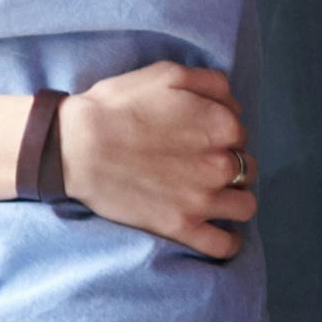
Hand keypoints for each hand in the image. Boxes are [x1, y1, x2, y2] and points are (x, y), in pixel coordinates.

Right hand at [59, 60, 255, 255]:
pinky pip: (223, 246)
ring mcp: (203, 200)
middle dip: (229, 165)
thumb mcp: (168, 74)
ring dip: (234, 199)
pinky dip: (228, 242)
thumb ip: (211, 84)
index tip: (197, 137)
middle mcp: (221, 164)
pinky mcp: (182, 227)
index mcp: (222, 126)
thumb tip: (234, 106)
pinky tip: (221, 233)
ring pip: (245, 206)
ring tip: (213, 195)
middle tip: (199, 164)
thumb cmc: (117, 106)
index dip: (221, 134)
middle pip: (246, 168)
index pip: (240, 134)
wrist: (74, 145)